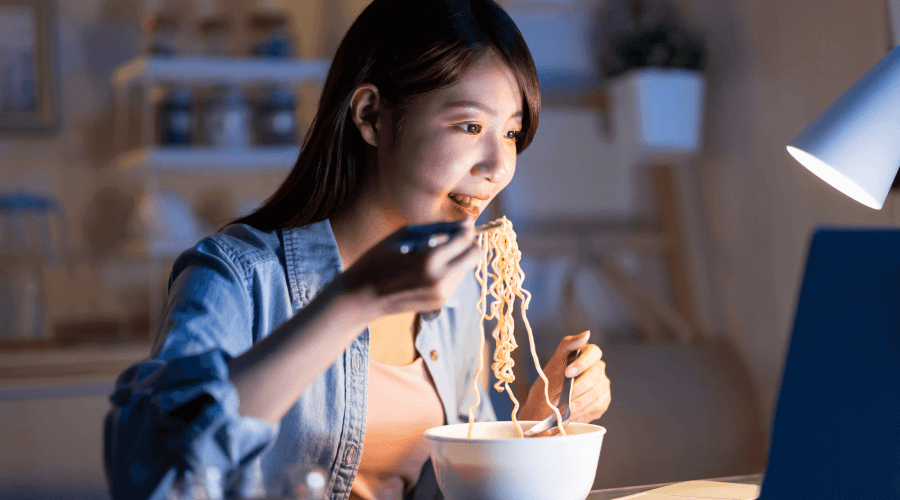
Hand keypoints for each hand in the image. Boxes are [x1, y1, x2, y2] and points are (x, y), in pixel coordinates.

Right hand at [341, 219, 481, 317]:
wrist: (362, 296)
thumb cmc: (380, 258)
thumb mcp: (406, 234)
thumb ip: (440, 227)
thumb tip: (468, 223)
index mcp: (430, 258)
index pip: (465, 239)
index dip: (465, 230)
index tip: (460, 226)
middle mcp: (440, 279)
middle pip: (475, 256)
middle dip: (468, 245)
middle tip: (452, 241)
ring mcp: (441, 294)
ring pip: (466, 268)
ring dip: (456, 259)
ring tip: (430, 258)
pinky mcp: (440, 303)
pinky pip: (455, 281)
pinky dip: (447, 272)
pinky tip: (426, 271)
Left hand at [519, 330, 610, 423]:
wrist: (547, 405)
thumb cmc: (550, 380)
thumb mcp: (556, 360)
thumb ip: (569, 344)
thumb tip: (587, 333)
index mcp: (587, 355)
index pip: (594, 352)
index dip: (582, 362)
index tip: (567, 373)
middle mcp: (598, 369)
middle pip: (595, 375)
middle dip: (577, 386)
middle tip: (563, 396)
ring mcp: (602, 385)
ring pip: (596, 392)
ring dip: (578, 401)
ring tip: (564, 406)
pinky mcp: (602, 401)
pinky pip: (597, 405)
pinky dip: (583, 409)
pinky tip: (572, 411)